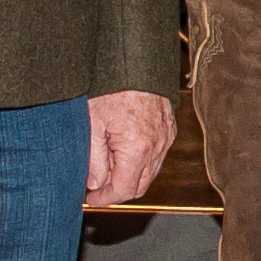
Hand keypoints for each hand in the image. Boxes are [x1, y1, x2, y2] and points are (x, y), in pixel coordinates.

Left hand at [87, 88, 173, 207]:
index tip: (91, 197)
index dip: (105, 198)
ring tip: (107, 164)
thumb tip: (95, 183)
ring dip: (130, 175)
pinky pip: (157, 156)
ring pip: (150, 172)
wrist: (135, 62)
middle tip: (97, 185)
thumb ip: (94, 159)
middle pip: (139, 186)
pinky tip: (123, 150)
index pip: (123, 190)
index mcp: (137, 149)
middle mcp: (157, 146)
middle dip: (117, 190)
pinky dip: (141, 161)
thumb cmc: (112, 87)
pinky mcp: (169, 129)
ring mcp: (166, 138)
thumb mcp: (93, 124)